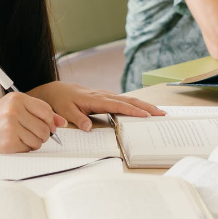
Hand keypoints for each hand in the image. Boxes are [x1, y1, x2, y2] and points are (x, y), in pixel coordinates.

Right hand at [0, 92, 65, 152]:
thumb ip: (38, 112)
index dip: (50, 121)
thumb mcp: (15, 108)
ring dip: (34, 142)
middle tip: (32, 133)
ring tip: (22, 137)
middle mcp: (14, 110)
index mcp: (17, 98)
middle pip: (45, 127)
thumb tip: (61, 122)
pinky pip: (29, 148)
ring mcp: (11, 126)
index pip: (46, 110)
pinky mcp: (9, 142)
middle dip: (43, 134)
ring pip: (39, 140)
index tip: (48, 126)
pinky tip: (15, 142)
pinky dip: (25, 148)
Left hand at [27, 82, 164, 131]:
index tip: (146, 116)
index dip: (133, 111)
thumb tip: (88, 128)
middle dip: (146, 107)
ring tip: (158, 112)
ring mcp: (105, 96)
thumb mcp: (65, 111)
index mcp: (96, 99)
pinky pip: (123, 101)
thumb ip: (77, 119)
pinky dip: (135, 104)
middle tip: (162, 113)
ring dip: (143, 105)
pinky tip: (143, 109)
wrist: (55, 90)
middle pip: (128, 100)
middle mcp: (103, 96)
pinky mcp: (105, 98)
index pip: (118, 105)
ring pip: (128, 99)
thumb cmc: (61, 101)